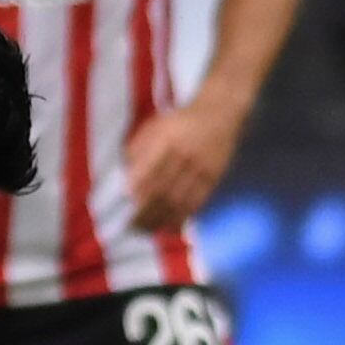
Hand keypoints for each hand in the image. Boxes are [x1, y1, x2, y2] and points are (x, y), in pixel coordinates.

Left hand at [124, 103, 241, 231]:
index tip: (127, 201)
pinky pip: (198, 201)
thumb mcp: (154, 126)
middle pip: (164, 188)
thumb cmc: (179, 122)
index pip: (150, 169)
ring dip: (162, 218)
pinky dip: (183, 217)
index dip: (138, 188)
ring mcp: (202, 167)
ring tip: (147, 231)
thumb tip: (125, 178)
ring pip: (180, 199)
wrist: (219, 113)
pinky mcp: (215, 176)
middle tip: (132, 226)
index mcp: (167, 140)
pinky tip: (170, 227)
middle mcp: (185, 154)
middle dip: (146, 211)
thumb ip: (137, 149)